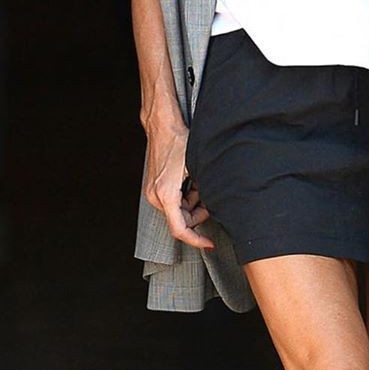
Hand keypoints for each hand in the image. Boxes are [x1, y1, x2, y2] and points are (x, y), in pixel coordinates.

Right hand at [143, 120, 214, 249]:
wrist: (162, 126)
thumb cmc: (178, 141)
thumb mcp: (197, 167)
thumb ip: (204, 190)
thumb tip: (215, 204)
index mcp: (166, 196)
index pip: (180, 230)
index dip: (196, 240)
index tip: (208, 243)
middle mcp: (156, 198)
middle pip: (180, 220)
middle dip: (198, 214)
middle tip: (211, 200)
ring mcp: (153, 193)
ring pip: (177, 210)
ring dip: (192, 203)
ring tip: (201, 185)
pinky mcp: (154, 187)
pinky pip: (172, 201)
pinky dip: (185, 196)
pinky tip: (192, 182)